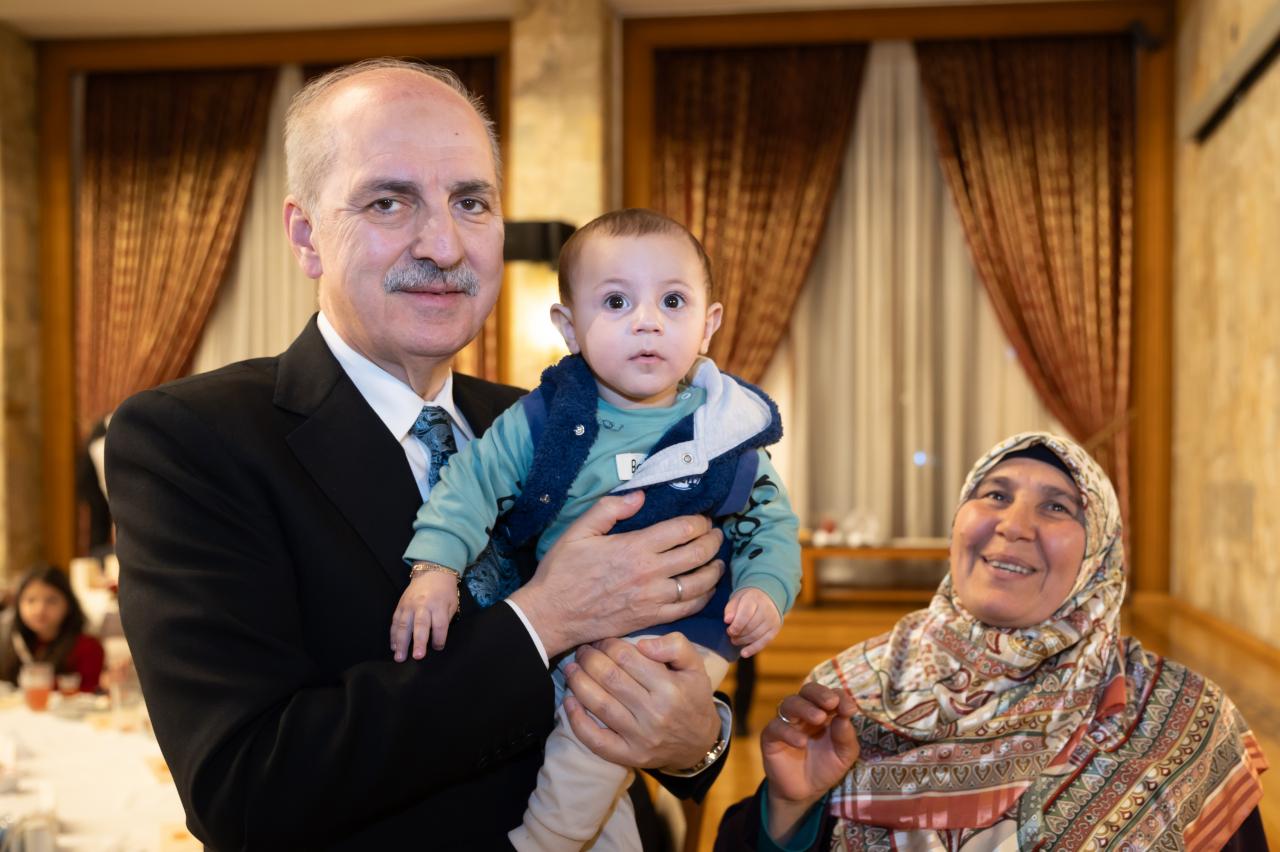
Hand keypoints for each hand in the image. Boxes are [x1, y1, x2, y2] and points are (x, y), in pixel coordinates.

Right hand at [390, 569, 459, 660]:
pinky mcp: (400, 605)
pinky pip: (395, 622)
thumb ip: (445, 622)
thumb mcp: (452, 604)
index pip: (439, 625)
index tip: (438, 647)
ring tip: (399, 657)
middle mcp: (423, 605)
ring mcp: (409, 605)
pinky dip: (393, 635)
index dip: (439, 639)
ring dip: (401, 642)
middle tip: (417, 657)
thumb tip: (436, 640)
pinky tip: (393, 646)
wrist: (432, 572)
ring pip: (404, 625)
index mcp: (438, 605)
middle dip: (419, 642)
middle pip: (421, 625)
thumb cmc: (445, 592)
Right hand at [509, 491, 724, 656]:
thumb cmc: (562, 572)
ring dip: (714, 569)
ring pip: (699, 583)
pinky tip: (705, 589)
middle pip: (698, 554)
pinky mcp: (651, 619)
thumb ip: (609, 509)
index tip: (703, 519)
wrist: (551, 615)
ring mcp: (653, 599)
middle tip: (717, 534)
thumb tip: (640, 496)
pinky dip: (704, 597)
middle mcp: (649, 574)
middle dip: (713, 541)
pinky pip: (688, 608)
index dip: (700, 522)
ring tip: (718, 560)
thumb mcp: (578, 531)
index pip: (683, 530)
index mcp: (634, 547)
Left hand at [562, 634, 719, 771]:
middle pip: (610, 679)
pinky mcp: (629, 756)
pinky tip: (568, 702)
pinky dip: (577, 720)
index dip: (608, 645)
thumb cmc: (692, 698)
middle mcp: (654, 714)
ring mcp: (640, 738)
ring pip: (599, 705)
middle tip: (582, 651)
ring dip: (578, 683)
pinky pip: (596, 740)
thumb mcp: (696, 666)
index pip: (627, 658)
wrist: (699, 743)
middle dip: (589, 660)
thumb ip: (676, 646)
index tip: (601, 640)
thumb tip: (643, 644)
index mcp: (670, 688)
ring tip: (571, 669)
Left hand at [724, 587, 781, 656]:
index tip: (729, 631)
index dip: (736, 625)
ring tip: (735, 640)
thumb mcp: (737, 599)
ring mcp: (772, 620)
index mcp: (755, 599)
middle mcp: (766, 609)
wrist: (766, 597)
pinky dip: (753, 649)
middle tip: (731, 635)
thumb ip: (730, 609)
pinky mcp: (775, 629)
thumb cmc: (747, 600)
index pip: (746, 614)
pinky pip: (764, 642)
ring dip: (743, 641)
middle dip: (739, 634)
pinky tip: (743, 653)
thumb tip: (727, 621)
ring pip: (756, 635)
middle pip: (751, 626)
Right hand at [762, 682, 858, 843]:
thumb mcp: (844, 755)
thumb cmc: (826, 768)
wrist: (805, 792)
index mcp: (824, 712)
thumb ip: (846, 736)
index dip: (840, 697)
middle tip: (831, 703)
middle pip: (807, 690)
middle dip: (820, 693)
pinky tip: (801, 742)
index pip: (830, 695)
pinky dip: (788, 732)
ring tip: (819, 719)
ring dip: (804, 708)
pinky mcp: (771, 737)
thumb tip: (845, 716)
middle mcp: (804, 713)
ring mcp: (786, 722)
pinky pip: (776, 727)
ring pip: (789, 703)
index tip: (850, 709)